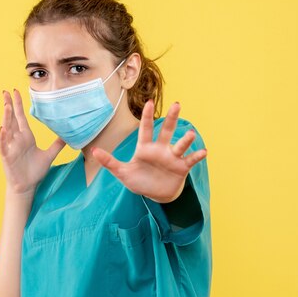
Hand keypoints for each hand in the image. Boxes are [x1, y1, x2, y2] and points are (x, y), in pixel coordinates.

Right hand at [0, 89, 65, 194]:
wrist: (28, 186)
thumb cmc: (34, 171)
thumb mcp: (49, 155)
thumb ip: (57, 145)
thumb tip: (67, 136)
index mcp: (26, 137)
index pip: (21, 117)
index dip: (18, 104)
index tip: (15, 91)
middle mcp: (17, 139)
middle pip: (11, 119)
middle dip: (9, 105)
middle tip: (5, 92)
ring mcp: (11, 147)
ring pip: (7, 129)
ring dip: (6, 118)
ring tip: (6, 106)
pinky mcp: (7, 157)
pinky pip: (4, 145)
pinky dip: (3, 138)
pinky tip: (2, 129)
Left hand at [92, 100, 206, 202]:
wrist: (156, 195)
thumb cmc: (139, 181)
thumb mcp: (123, 173)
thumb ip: (110, 162)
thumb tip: (93, 151)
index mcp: (146, 148)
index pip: (146, 129)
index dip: (146, 116)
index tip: (149, 102)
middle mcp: (161, 149)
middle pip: (166, 130)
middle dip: (171, 118)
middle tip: (177, 104)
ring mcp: (172, 157)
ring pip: (180, 145)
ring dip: (185, 140)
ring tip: (191, 134)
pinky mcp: (181, 167)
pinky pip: (190, 160)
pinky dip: (197, 156)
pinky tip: (204, 151)